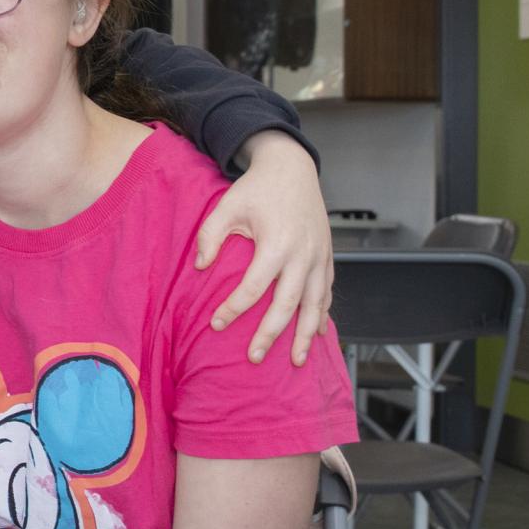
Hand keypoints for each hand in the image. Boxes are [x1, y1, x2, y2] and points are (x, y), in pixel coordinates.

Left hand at [194, 131, 333, 365]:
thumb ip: (210, 236)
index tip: (216, 324)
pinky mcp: (327, 256)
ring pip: (315, 304)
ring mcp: (319, 257)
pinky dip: (322, 315)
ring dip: (307, 335)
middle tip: (254, 357)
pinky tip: (318, 334)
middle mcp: (303, 254)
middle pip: (287, 304)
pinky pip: (326, 292)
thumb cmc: (256, 189)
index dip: (234, 309)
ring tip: (297, 361)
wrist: (292, 167)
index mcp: (277, 243)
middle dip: (271, 334)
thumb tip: (201, 268)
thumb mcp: (226, 206)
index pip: (254, 287)